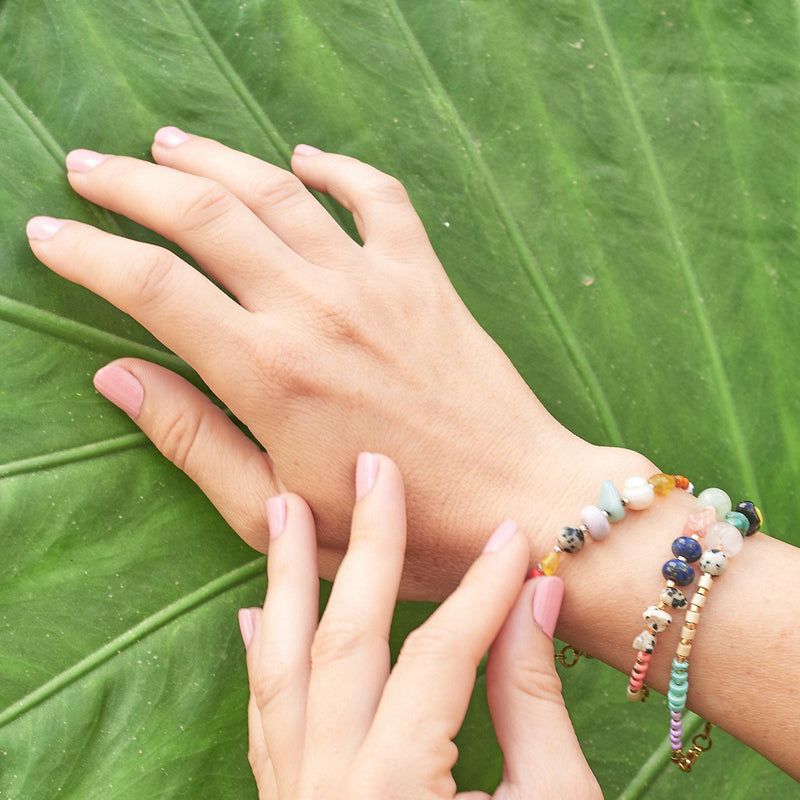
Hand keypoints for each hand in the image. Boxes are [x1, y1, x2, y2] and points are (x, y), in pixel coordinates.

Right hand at [27, 129, 645, 598]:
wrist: (518, 504)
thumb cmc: (399, 528)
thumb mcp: (276, 509)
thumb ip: (194, 440)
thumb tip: (119, 379)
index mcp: (269, 372)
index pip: (151, 285)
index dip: (87, 252)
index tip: (49, 234)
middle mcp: (316, 309)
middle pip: (203, 214)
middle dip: (132, 183)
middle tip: (88, 168)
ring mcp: (377, 283)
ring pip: (278, 190)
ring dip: (214, 160)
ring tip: (166, 145)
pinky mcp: (426, 278)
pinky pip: (379, 197)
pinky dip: (338, 167)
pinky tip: (305, 156)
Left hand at [238, 453, 599, 798]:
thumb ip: (532, 703)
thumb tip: (536, 593)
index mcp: (394, 797)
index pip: (439, 660)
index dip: (480, 591)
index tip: (512, 534)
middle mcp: (326, 793)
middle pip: (344, 641)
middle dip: (364, 547)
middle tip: (373, 470)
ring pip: (281, 670)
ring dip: (284, 582)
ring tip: (283, 508)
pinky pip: (265, 722)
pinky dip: (262, 662)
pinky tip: (255, 615)